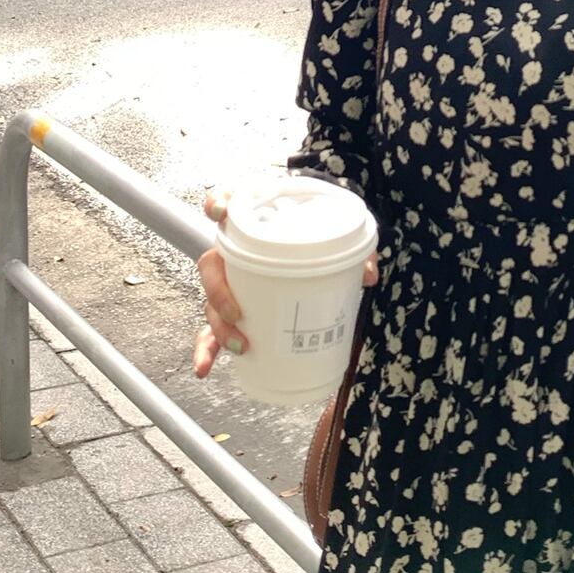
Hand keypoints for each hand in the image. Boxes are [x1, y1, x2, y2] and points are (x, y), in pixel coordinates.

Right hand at [191, 187, 380, 378]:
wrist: (316, 241)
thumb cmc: (319, 235)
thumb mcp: (340, 236)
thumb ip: (354, 251)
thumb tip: (368, 276)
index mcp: (256, 223)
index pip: (230, 203)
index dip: (219, 204)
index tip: (219, 211)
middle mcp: (235, 250)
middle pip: (211, 265)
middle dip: (218, 291)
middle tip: (239, 312)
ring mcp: (231, 280)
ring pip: (210, 300)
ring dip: (219, 325)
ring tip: (240, 345)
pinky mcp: (234, 306)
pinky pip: (211, 328)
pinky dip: (206, 349)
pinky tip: (205, 369)